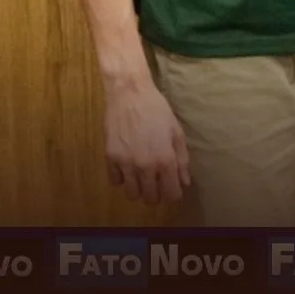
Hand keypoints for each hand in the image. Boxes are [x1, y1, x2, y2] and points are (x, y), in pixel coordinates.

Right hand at [103, 79, 190, 204]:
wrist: (130, 94)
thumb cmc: (158, 110)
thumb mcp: (176, 132)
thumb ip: (182, 159)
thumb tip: (185, 182)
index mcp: (165, 159)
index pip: (171, 194)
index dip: (174, 194)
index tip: (173, 188)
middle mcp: (145, 166)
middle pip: (150, 199)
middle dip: (157, 194)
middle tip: (157, 182)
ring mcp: (125, 164)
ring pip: (131, 195)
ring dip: (139, 189)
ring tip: (142, 177)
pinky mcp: (110, 158)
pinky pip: (115, 182)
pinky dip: (122, 179)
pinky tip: (127, 167)